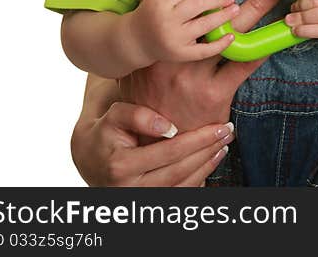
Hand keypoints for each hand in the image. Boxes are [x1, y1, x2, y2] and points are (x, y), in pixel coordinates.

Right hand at [71, 98, 233, 186]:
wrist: (89, 158)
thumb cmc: (105, 132)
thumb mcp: (113, 116)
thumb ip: (136, 115)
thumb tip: (168, 126)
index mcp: (121, 165)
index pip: (170, 152)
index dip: (198, 139)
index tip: (219, 125)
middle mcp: (131, 188)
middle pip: (181, 170)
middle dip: (208, 150)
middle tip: (229, 131)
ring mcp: (142, 199)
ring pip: (184, 185)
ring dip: (209, 165)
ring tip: (225, 144)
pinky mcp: (150, 203)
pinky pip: (181, 193)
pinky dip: (201, 178)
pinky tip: (212, 160)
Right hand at [119, 0, 285, 131]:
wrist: (146, 140)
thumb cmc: (148, 94)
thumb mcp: (143, 58)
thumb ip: (155, 30)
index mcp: (162, 41)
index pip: (187, 2)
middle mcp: (177, 55)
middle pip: (216, 15)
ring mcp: (196, 76)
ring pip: (232, 35)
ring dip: (257, 13)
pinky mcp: (213, 94)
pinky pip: (242, 67)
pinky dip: (260, 50)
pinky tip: (276, 37)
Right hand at [125, 0, 241, 64]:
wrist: (135, 39)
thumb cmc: (152, 12)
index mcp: (162, 2)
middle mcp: (167, 20)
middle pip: (197, 7)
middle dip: (217, 0)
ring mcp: (174, 39)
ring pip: (203, 26)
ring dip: (222, 17)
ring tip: (235, 9)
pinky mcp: (180, 55)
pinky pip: (203, 51)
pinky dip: (219, 44)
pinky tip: (231, 36)